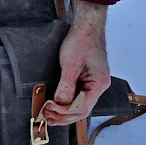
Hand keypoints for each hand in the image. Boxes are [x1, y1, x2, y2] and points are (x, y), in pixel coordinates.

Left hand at [41, 0, 110, 125]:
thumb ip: (67, 84)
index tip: (49, 113)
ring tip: (48, 116)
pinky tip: (56, 106)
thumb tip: (60, 102)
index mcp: (99, 83)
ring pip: (79, 105)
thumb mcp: (71, 63)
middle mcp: (99, 86)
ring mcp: (93, 83)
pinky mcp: (87, 80)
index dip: (65, 113)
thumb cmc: (82, 40)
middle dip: (63, 116)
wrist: (86, 26)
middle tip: (46, 118)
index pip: (82, 107)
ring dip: (64, 112)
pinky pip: (77, 97)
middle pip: (81, 109)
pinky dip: (66, 103)